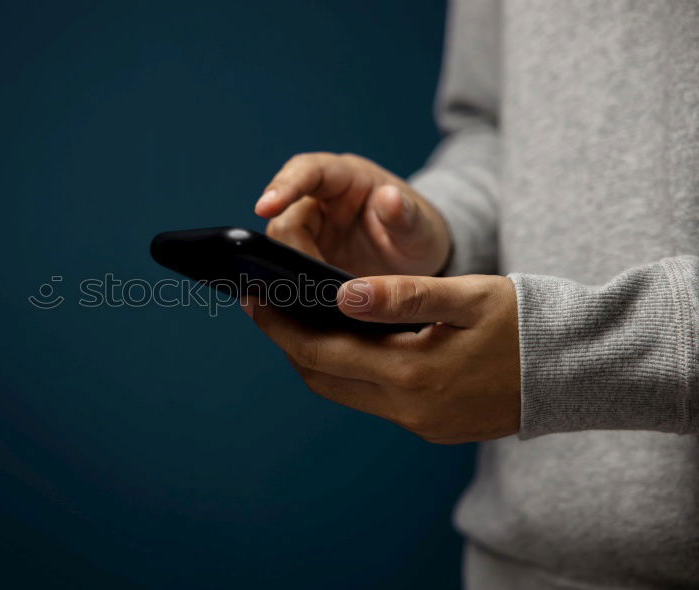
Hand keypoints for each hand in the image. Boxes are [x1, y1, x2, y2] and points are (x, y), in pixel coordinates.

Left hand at [246, 274, 520, 443]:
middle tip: (267, 305)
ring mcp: (421, 424)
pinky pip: (374, 400)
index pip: (322, 352)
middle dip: (290, 342)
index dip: (282, 325)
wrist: (581, 370)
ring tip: (300, 318)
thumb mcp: (467, 297)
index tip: (254, 297)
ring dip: (319, 358)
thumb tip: (342, 293)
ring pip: (346, 392)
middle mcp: (409, 409)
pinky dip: (351, 371)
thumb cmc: (527, 322)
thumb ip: (403, 295)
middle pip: (324, 378)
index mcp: (413, 374)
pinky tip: (350, 341)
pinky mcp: (434, 427)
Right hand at [255, 152, 450, 276]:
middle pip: (285, 216)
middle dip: (292, 249)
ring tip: (319, 294)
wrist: (416, 262)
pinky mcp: (304, 253)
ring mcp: (309, 227)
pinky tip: (305, 300)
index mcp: (347, 177)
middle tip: (315, 282)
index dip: (283, 186)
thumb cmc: (419, 235)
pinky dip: (293, 282)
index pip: (307, 171)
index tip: (263, 207)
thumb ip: (407, 216)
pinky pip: (285, 266)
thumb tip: (389, 198)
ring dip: (292, 270)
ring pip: (280, 245)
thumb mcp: (421, 229)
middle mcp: (319, 198)